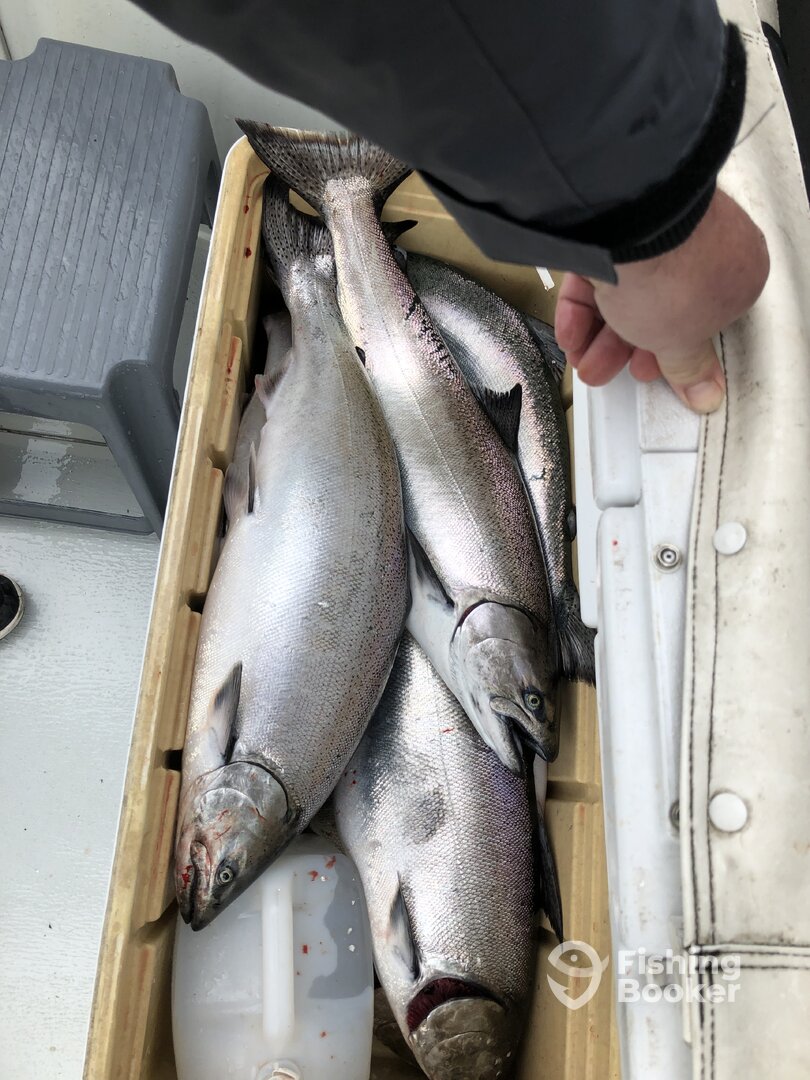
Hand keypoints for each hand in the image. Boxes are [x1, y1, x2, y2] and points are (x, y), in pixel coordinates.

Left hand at [554, 190, 769, 412]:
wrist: (633, 225)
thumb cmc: (673, 276)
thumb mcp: (682, 340)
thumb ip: (689, 367)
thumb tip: (706, 392)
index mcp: (738, 273)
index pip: (701, 321)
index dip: (669, 352)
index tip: (650, 371)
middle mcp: (702, 246)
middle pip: (659, 309)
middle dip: (625, 348)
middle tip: (604, 369)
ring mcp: (658, 233)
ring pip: (627, 292)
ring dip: (599, 336)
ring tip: (583, 359)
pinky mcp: (616, 226)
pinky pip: (599, 271)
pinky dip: (582, 306)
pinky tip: (572, 332)